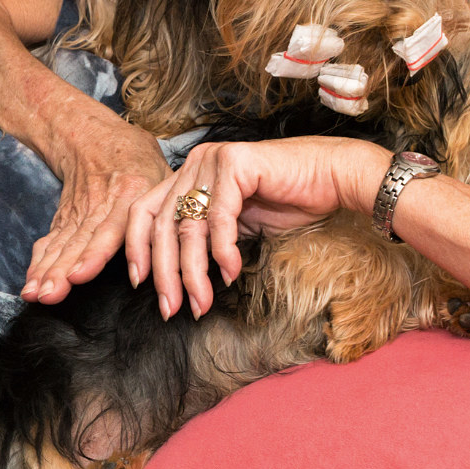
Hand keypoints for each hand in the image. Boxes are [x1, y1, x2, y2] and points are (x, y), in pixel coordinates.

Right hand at [21, 93, 169, 302]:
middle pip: (76, 242)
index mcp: (127, 194)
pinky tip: (30, 285)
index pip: (108, 228)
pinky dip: (38, 264)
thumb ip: (171, 207)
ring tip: (34, 295)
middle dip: (60, 272)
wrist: (92, 136)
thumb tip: (196, 247)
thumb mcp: (160, 174)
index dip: (92, 254)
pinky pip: (50, 243)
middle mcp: (97, 205)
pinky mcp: (63, 219)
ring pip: (60, 245)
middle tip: (47, 295)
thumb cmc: (136, 160)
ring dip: (45, 272)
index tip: (79, 276)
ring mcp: (76, 214)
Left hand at [132, 137, 388, 316]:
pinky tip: (230, 273)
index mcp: (187, 176)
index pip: (144, 212)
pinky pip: (219, 219)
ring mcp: (211, 161)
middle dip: (164, 272)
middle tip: (169, 307)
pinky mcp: (234, 164)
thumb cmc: (289, 201)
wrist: (332, 178)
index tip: (140, 284)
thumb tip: (177, 279)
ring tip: (201, 302)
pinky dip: (223, 251)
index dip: (137, 249)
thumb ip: (204, 239)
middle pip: (161, 224)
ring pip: (188, 227)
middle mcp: (193, 164)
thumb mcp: (234, 225)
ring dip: (192, 272)